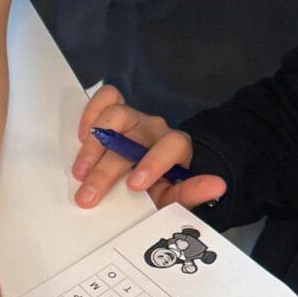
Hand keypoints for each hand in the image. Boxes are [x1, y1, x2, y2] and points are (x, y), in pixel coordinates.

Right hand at [71, 84, 227, 211]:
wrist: (143, 177)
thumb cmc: (156, 188)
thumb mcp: (172, 199)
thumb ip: (191, 194)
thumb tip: (218, 187)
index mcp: (175, 148)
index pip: (172, 145)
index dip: (153, 163)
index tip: (134, 185)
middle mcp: (154, 129)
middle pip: (133, 138)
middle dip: (107, 170)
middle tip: (88, 196)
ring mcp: (133, 116)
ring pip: (116, 115)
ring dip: (94, 145)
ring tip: (80, 172)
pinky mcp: (114, 110)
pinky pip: (106, 97)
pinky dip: (91, 112)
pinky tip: (81, 136)